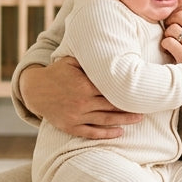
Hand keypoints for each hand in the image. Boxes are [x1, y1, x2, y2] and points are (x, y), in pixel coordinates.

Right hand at [20, 56, 141, 138]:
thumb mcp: (70, 61)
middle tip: (147, 106)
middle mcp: (82, 102)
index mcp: (84, 85)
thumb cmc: (57, 73)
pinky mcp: (71, 126)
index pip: (111, 89)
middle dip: (130, 107)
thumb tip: (108, 47)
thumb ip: (88, 58)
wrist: (35, 91)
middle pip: (112, 106)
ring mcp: (76, 116)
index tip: (140, 91)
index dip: (126, 91)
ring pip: (105, 120)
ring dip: (123, 120)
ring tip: (138, 119)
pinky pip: (91, 132)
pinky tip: (119, 132)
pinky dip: (106, 134)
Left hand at [163, 5, 181, 62]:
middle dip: (170, 20)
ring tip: (170, 39)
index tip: (175, 20)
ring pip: (173, 29)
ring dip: (167, 33)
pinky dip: (165, 44)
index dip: (178, 12)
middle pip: (180, 16)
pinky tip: (168, 48)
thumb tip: (180, 13)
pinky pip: (168, 42)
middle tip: (169, 27)